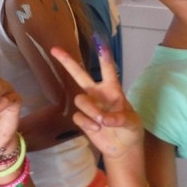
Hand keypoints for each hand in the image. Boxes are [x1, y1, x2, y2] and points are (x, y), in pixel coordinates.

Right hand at [50, 35, 142, 159]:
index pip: (108, 69)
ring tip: (102, 121)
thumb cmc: (131, 129)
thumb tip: (102, 118)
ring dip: (90, 110)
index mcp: (113, 89)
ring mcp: (89, 105)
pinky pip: (78, 116)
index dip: (103, 55)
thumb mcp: (132, 122)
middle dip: (68, 62)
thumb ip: (118, 118)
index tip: (98, 39)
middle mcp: (98, 93)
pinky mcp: (83, 119)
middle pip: (80, 74)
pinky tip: (97, 129)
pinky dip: (87, 123)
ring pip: (80, 100)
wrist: (123, 147)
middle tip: (54, 49)